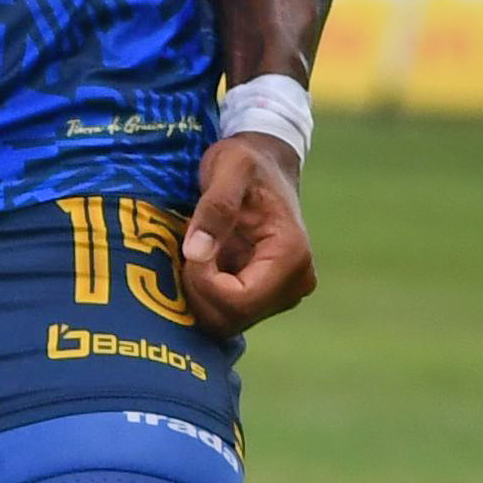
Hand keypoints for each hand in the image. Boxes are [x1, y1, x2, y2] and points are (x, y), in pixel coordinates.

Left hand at [181, 133, 314, 332]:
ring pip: (226, 321)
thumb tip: (197, 252)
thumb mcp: (229, 168)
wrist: (264, 163)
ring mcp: (280, 294)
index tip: (191, 248)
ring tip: (195, 252)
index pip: (240, 300)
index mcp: (291, 256)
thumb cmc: (246, 161)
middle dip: (199, 291)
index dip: (205, 283)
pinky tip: (198, 263)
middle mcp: (294, 284)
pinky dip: (203, 294)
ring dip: (199, 293)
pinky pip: (225, 312)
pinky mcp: (264, 296)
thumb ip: (216, 207)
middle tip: (188, 250)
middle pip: (232, 318)